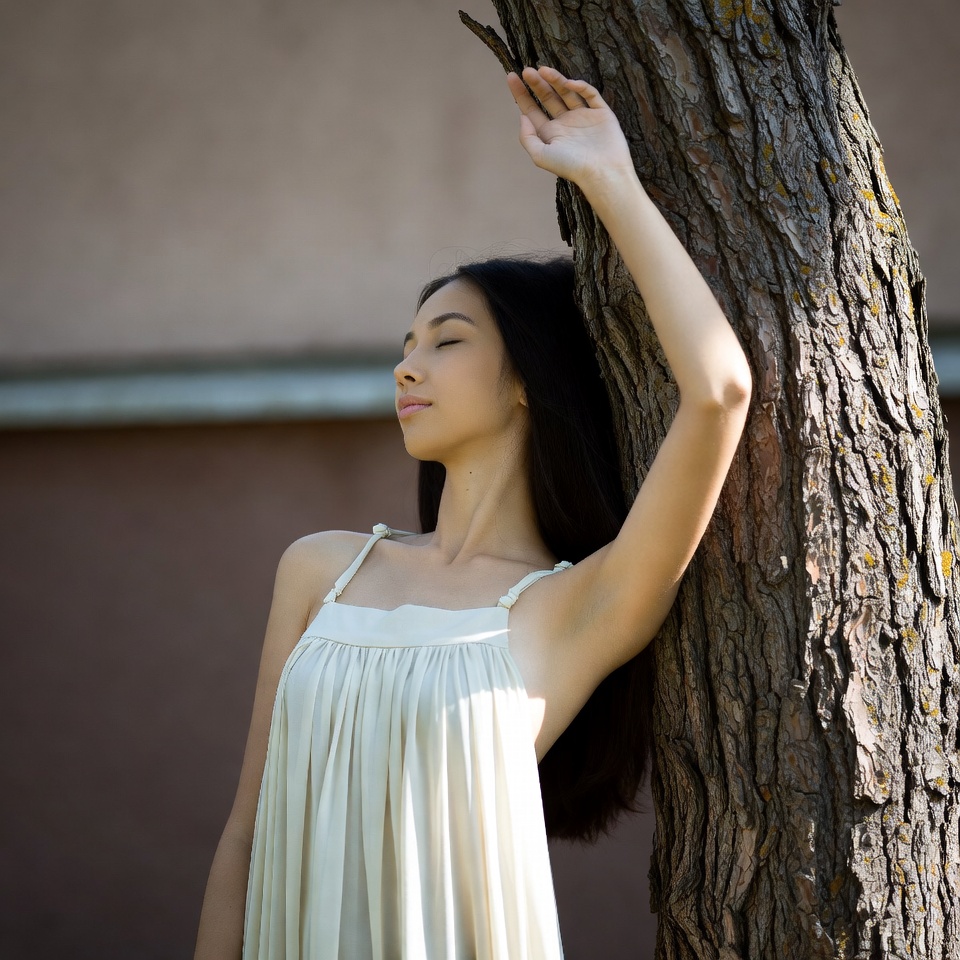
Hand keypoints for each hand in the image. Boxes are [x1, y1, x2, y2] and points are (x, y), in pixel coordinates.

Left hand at [506, 66, 634, 190]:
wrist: (601, 172)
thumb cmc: (571, 167)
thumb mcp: (540, 155)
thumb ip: (527, 137)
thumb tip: (522, 116)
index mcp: (551, 134)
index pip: (532, 110)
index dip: (521, 94)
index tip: (511, 76)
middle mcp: (565, 123)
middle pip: (547, 97)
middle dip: (536, 84)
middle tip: (527, 71)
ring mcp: (583, 116)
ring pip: (566, 92)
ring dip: (555, 80)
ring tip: (542, 69)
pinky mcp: (600, 113)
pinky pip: (590, 94)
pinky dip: (580, 87)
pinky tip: (569, 83)